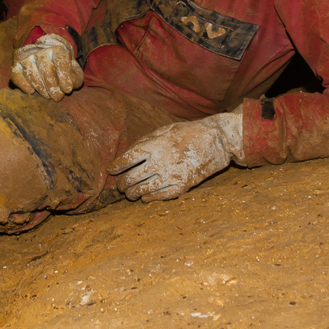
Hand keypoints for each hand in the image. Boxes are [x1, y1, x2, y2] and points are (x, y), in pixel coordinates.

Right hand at [11, 34, 82, 100]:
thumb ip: (74, 78)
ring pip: (31, 73)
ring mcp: (27, 58)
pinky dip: (23, 84)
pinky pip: (16, 75)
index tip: (67, 90)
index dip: (64, 76)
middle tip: (57, 97)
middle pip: (45, 69)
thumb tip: (67, 87)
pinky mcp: (16, 65)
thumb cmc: (61, 67)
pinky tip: (31, 91)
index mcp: (57, 50)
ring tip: (47, 95)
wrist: (45, 56)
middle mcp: (40, 51)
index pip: (60, 61)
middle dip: (52, 86)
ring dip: (40, 88)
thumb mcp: (73, 71)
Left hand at [108, 112, 242, 201]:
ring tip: (129, 193)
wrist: (217, 141)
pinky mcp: (182, 186)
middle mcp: (161, 162)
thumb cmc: (189, 132)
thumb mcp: (165, 129)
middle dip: (122, 184)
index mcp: (155, 146)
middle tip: (119, 185)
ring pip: (143, 190)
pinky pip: (160, 196)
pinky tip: (144, 197)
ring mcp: (172, 176)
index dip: (117, 166)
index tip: (111, 169)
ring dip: (132, 194)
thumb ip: (146, 140)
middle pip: (132, 178)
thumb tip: (128, 153)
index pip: (128, 159)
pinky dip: (149, 198)